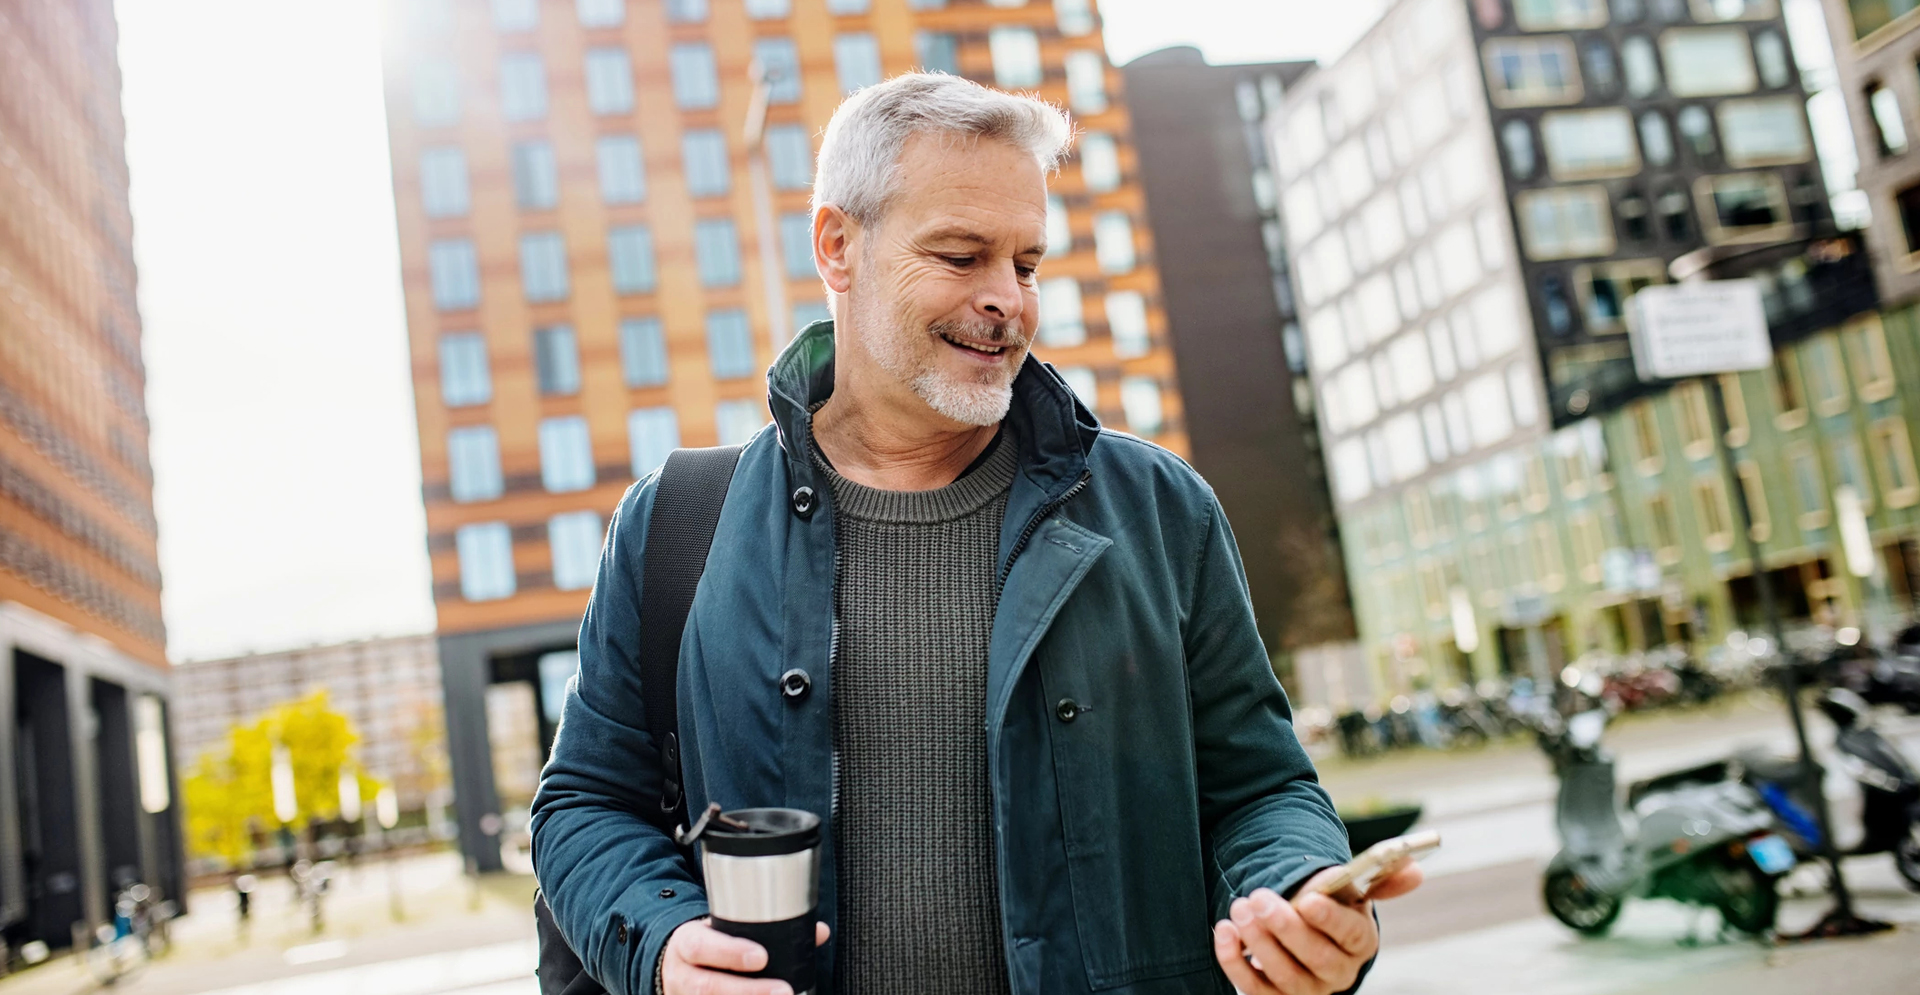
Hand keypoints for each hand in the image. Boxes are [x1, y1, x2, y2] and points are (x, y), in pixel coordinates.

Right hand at [661, 918, 828, 994]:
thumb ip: (767, 929)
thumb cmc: (708, 945)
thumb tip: (818, 932)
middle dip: (749, 991)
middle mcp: (682, 975)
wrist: (675, 965)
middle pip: (708, 987)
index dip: (730, 953)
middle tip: (784, 991)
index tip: (762, 957)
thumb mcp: (725, 928)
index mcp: (687, 943)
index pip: (701, 947)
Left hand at [1210, 862, 1422, 994]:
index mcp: (1360, 943)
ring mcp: (1305, 990)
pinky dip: (1234, 961)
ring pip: (1284, 975)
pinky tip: (1224, 931)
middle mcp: (1337, 973)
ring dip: (1258, 941)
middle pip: (1316, 958)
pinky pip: (1253, 987)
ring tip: (1240, 908)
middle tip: (1260, 898)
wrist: (1307, 937)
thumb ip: (1381, 879)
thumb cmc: (1330, 910)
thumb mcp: (1354, 894)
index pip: (1350, 935)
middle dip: (1286, 927)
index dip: (1329, 919)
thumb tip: (1413, 869)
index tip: (1307, 899)